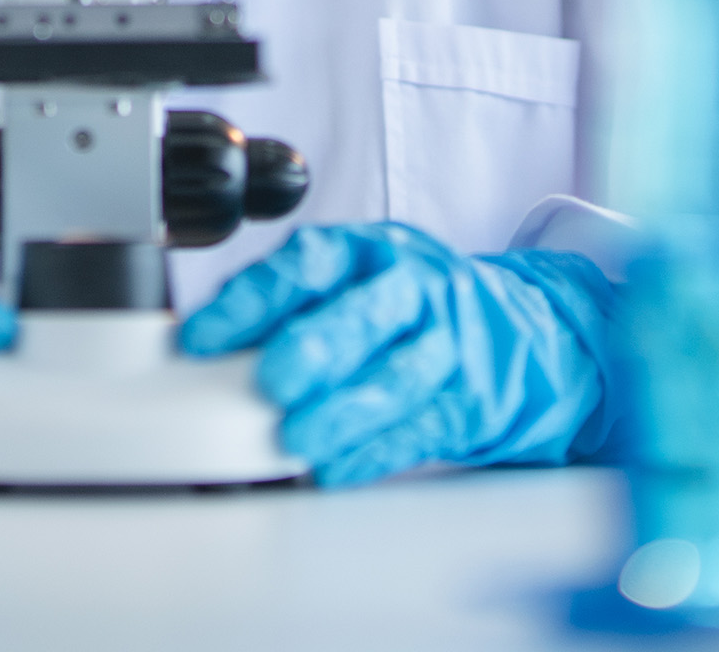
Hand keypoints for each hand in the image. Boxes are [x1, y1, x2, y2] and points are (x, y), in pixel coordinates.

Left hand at [177, 222, 614, 486]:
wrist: (517, 331)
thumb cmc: (410, 306)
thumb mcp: (356, 279)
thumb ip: (289, 305)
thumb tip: (207, 344)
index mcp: (371, 251)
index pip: (307, 265)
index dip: (252, 300)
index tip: (202, 336)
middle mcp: (413, 291)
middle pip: (366, 314)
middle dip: (315, 346)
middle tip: (272, 380)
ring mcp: (447, 346)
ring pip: (397, 377)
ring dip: (343, 411)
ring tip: (297, 438)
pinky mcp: (469, 401)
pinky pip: (421, 427)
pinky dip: (375, 451)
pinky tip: (336, 466)